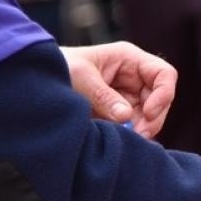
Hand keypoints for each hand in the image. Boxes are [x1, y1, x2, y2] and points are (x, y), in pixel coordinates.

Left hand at [60, 42, 177, 137]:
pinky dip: (130, 135)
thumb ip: (103, 96)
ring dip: (141, 129)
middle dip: (152, 119)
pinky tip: (119, 140)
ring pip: (149, 116)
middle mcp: (133, 77)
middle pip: (160, 99)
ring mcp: (127, 95)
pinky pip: (133, 126)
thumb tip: (126, 117)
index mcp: (129, 59)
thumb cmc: (59, 67)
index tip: (149, 113)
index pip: (164, 74)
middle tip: (137, 135)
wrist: (36, 82)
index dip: (164, 94)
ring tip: (124, 138)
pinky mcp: (117, 113)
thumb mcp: (80, 78)